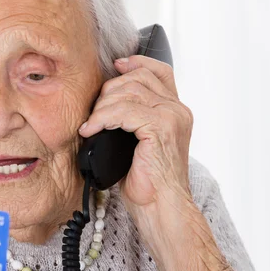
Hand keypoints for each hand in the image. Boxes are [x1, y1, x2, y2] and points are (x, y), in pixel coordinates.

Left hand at [78, 55, 209, 270]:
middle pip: (138, 77)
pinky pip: (125, 110)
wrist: (161, 208)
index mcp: (175, 111)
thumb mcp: (138, 145)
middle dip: (109, 90)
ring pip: (129, 92)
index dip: (136, 62)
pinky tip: (92, 130)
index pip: (159, 71)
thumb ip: (132, 121)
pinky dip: (103, 118)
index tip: (115, 65)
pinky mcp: (161, 128)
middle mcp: (178, 110)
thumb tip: (103, 107)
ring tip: (91, 125)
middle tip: (94, 113)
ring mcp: (172, 117)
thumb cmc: (147, 184)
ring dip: (102, 106)